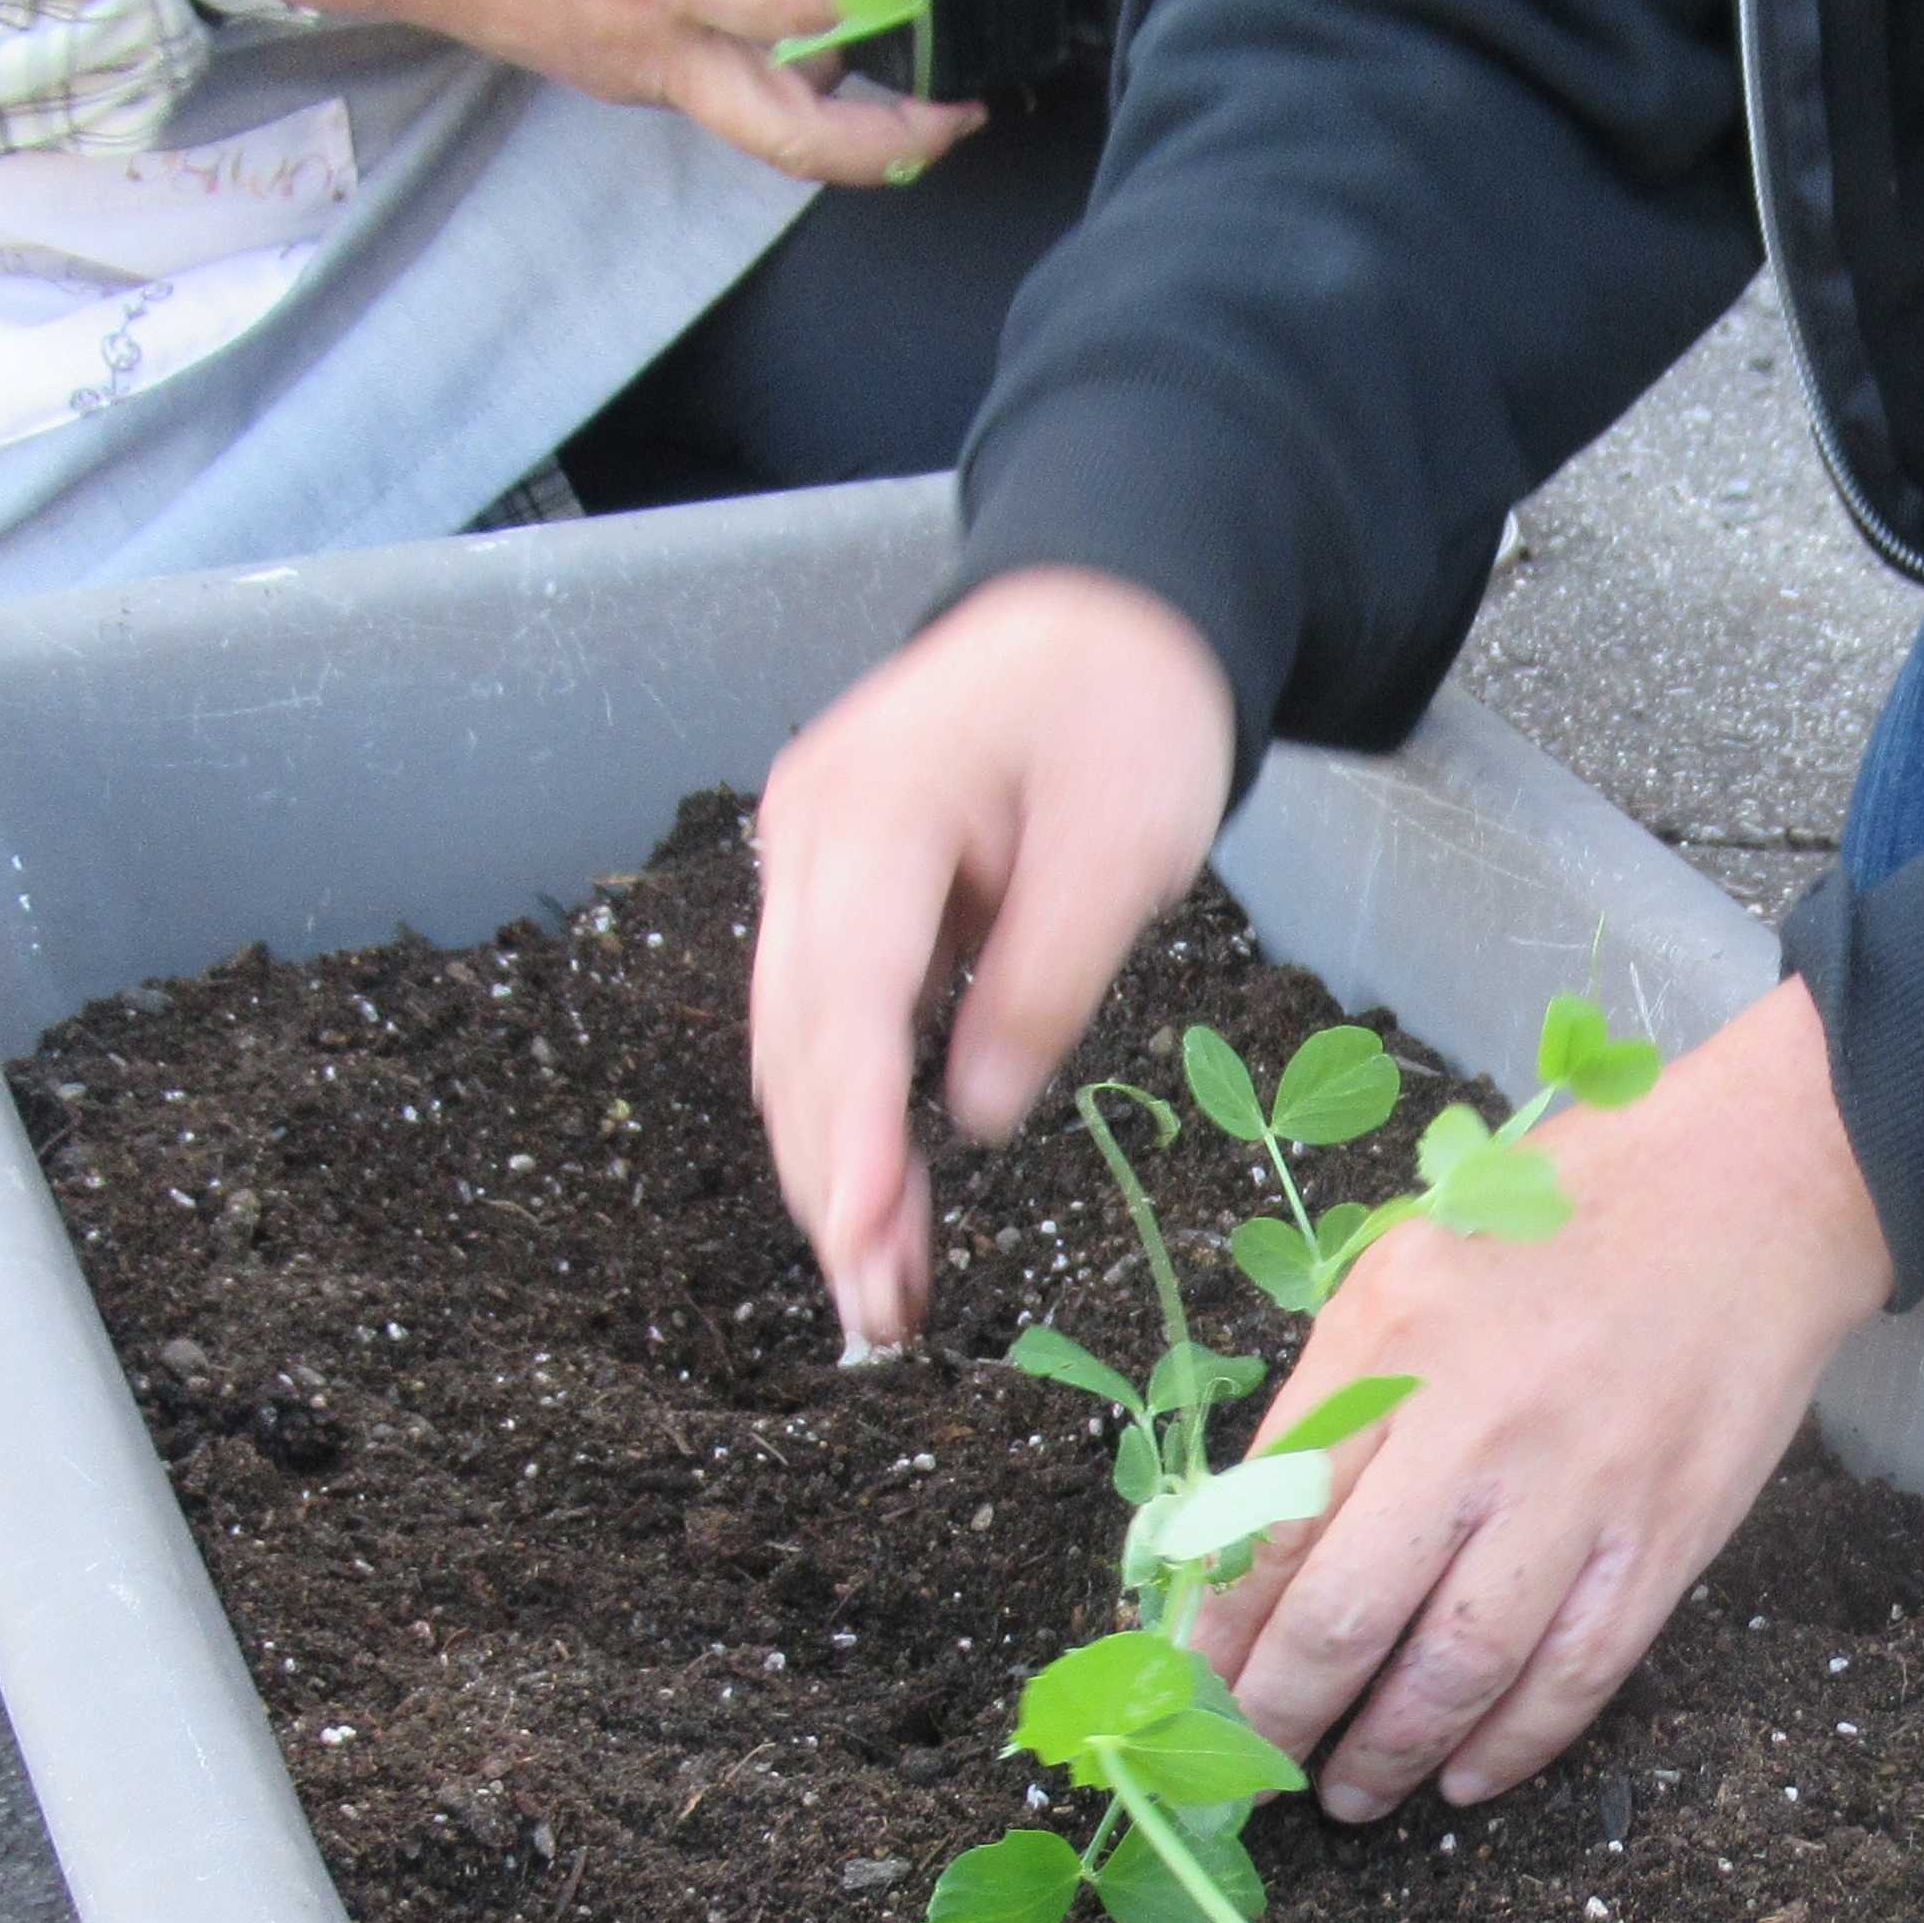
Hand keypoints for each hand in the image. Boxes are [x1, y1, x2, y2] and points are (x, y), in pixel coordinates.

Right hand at [158, 0, 984, 186]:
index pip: (797, 0)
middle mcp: (643, 46)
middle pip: (796, 141)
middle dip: (894, 141)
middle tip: (963, 107)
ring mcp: (628, 73)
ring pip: (761, 128)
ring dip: (846, 118)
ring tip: (915, 79)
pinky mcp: (613, 72)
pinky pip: (717, 91)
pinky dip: (780, 74)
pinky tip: (816, 32)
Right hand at [748, 570, 1240, 1353]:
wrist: (1105, 607)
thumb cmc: (1129, 707)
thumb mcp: (1124, 846)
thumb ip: (1046, 978)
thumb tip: (978, 1116)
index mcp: (877, 811)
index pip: (848, 1001)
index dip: (852, 1132)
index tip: (862, 1238)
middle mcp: (809, 834)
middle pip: (798, 1040)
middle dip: (832, 1185)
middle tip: (880, 1314)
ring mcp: (807, 857)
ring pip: (794, 1043)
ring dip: (829, 1168)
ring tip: (879, 1293)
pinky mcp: (831, 885)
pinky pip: (821, 1018)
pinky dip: (843, 1114)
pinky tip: (874, 1203)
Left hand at [1190, 980, 1892, 1819]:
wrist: (1753, 1191)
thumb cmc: (1560, 1221)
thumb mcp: (1406, 1269)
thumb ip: (1330, 1397)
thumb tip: (1240, 1536)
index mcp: (1391, 1350)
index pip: (1269, 1523)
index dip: (1217, 1627)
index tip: (1186, 1685)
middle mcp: (1475, 1428)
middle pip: (1346, 1615)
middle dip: (1281, 1713)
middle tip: (1248, 1765)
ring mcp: (1575, 1491)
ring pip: (1458, 1667)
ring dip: (1390, 1750)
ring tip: (1350, 1793)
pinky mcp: (1662, 1537)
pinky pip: (1576, 1673)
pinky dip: (1515, 1743)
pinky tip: (1467, 1778)